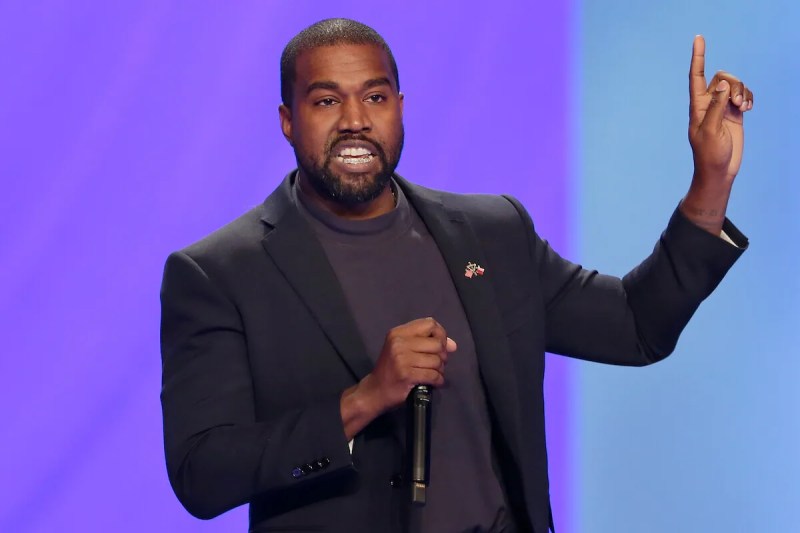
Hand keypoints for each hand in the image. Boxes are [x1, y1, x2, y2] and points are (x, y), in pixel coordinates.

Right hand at [340, 318, 456, 438]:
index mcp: (398, 333)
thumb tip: (453, 345)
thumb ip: (427, 342)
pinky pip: (434, 375)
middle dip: (442, 355)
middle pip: (437, 343)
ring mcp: (402, 359)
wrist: (375, 391)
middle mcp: (399, 343)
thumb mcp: (403, 349)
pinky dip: (438, 380)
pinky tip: (434, 382)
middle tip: (437, 363)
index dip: (440, 334)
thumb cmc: (391, 369)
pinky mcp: (407, 375)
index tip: (439, 346)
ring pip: (437, 360)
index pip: (430, 324)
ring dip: (440, 370)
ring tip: (433, 374)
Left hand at [681, 35, 753, 234]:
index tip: (699, 38)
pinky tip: (749, 109)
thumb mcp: (711, 131)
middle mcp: (709, 104)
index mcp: (697, 107)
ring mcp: (722, 108)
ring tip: (744, 107)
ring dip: (743, 91)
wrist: (719, 171)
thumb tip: (723, 85)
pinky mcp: (734, 114)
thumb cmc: (709, 155)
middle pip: (722, 77)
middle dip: (734, 84)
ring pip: (734, 85)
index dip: (698, 57)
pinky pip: (743, 95)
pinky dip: (749, 97)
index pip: (696, 77)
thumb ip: (717, 107)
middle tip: (738, 103)